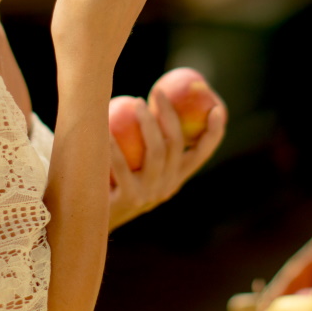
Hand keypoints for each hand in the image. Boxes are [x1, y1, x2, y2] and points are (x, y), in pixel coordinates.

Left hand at [106, 86, 226, 230]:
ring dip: (148, 123)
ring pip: (157, 153)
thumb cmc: (114, 177)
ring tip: (136, 102)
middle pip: (176, 145)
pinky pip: (122, 166)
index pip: (202, 153)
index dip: (214, 132)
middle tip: (158, 92)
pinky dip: (115, 144)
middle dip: (171, 114)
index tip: (218, 108)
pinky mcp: (129, 200)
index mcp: (176, 177)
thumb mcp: (137, 161)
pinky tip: (106, 125)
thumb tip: (155, 97)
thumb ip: (148, 137)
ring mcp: (150, 195)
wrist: (93, 218)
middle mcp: (168, 187)